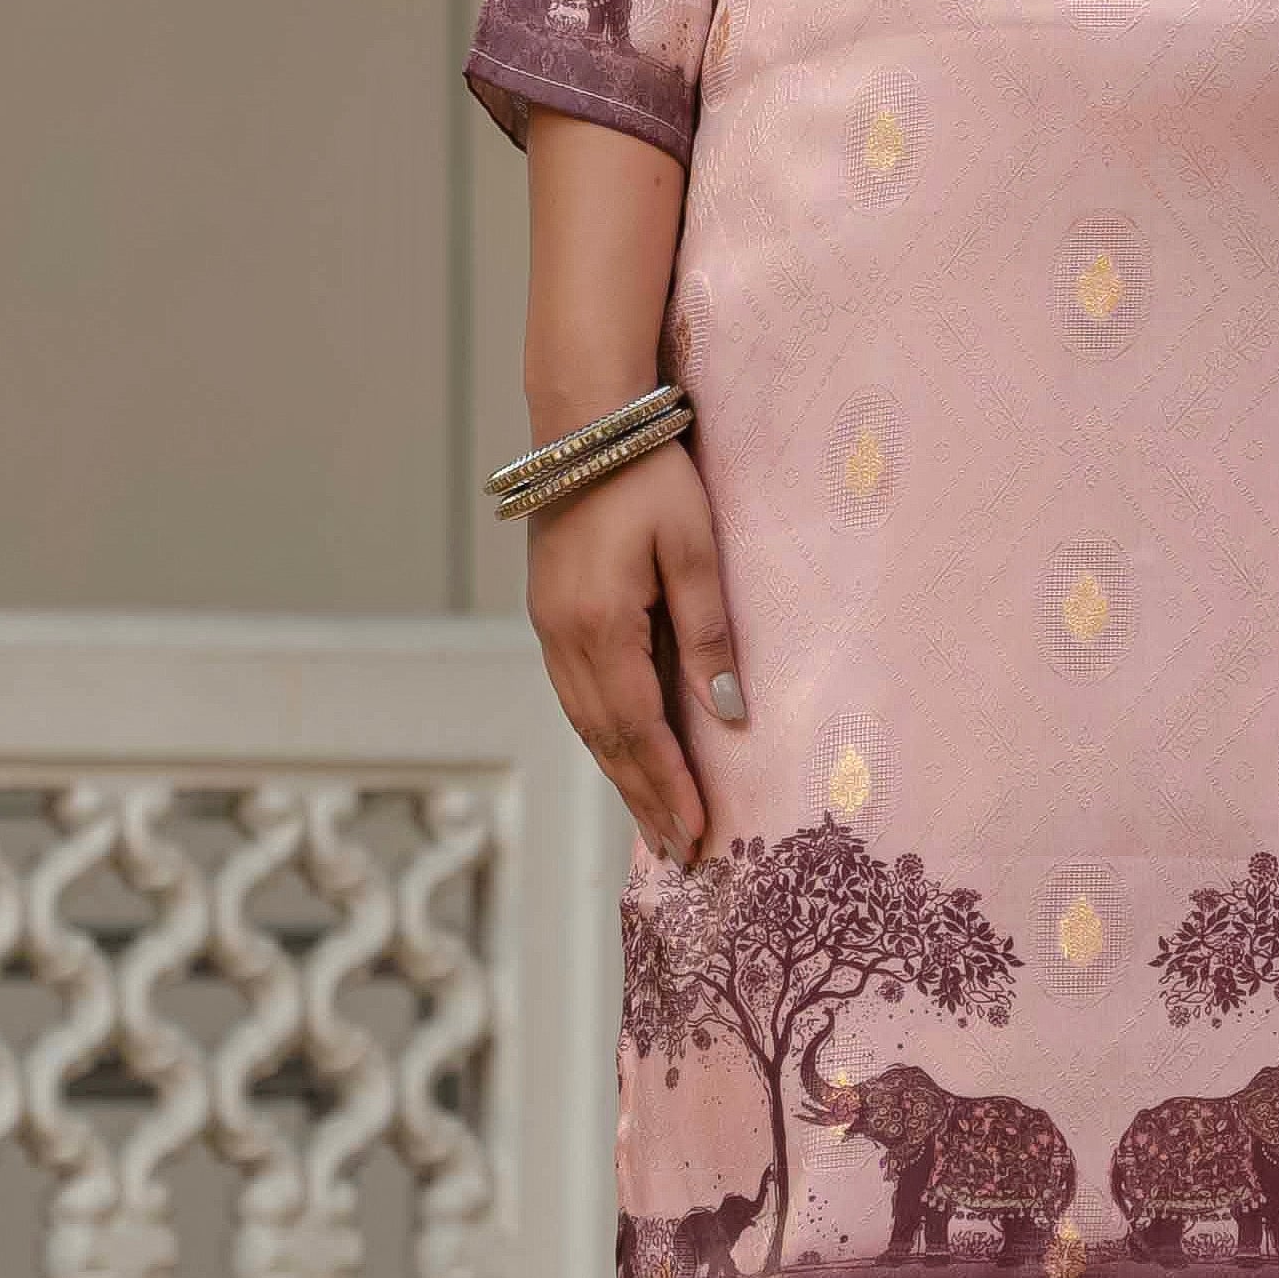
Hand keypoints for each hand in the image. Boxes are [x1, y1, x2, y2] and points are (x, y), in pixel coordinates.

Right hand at [527, 435, 742, 863]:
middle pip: (606, 741)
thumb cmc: (650, 478)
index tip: (697, 836)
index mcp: (600, 628)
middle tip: (679, 853)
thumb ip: (709, 636)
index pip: (639, 731)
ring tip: (654, 821)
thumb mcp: (695, 550)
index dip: (668, 788)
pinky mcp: (550, 617)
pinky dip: (603, 738)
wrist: (585, 424)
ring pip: (586, 724)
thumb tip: (729, 717)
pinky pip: (577, 697)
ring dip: (620, 775)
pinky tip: (624, 756)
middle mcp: (563, 640)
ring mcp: (549, 630)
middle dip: (644, 798)